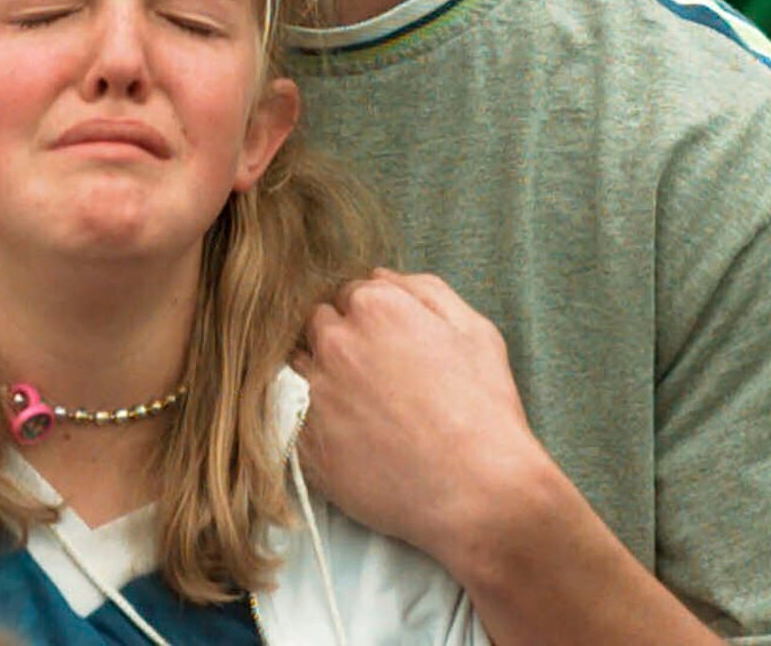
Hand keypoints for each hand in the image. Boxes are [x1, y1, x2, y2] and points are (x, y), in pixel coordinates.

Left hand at [297, 270, 552, 574]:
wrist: (477, 494)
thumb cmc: (483, 411)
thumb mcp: (473, 330)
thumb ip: (423, 290)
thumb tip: (381, 277)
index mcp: (375, 306)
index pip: (347, 294)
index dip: (368, 320)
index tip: (386, 346)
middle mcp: (336, 340)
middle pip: (317, 324)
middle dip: (339, 340)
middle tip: (372, 377)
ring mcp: (316, 391)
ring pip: (297, 365)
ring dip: (318, 375)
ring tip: (356, 407)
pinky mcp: (305, 440)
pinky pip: (287, 413)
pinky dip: (306, 416)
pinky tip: (341, 432)